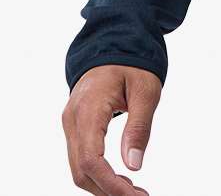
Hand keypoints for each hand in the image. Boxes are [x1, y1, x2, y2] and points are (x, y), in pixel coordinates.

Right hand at [62, 63, 161, 194]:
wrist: (113, 42)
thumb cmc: (132, 62)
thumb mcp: (146, 89)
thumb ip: (140, 126)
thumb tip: (134, 165)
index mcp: (88, 108)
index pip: (91, 159)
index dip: (110, 184)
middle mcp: (72, 119)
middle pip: (81, 170)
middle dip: (108, 190)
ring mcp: (71, 123)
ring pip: (79, 168)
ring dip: (103, 186)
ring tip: (133, 192)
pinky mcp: (76, 126)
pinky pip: (82, 157)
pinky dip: (98, 174)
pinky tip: (119, 179)